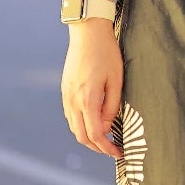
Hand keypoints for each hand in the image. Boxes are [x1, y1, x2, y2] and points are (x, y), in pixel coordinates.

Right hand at [61, 24, 125, 156]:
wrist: (87, 32)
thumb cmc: (106, 53)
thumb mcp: (117, 80)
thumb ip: (111, 106)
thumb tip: (107, 126)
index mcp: (87, 99)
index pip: (95, 135)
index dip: (107, 148)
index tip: (119, 152)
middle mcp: (73, 100)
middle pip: (81, 136)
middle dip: (97, 147)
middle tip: (113, 149)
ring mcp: (66, 95)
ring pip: (74, 127)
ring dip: (88, 137)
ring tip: (106, 137)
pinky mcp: (65, 90)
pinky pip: (71, 116)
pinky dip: (81, 125)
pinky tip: (94, 121)